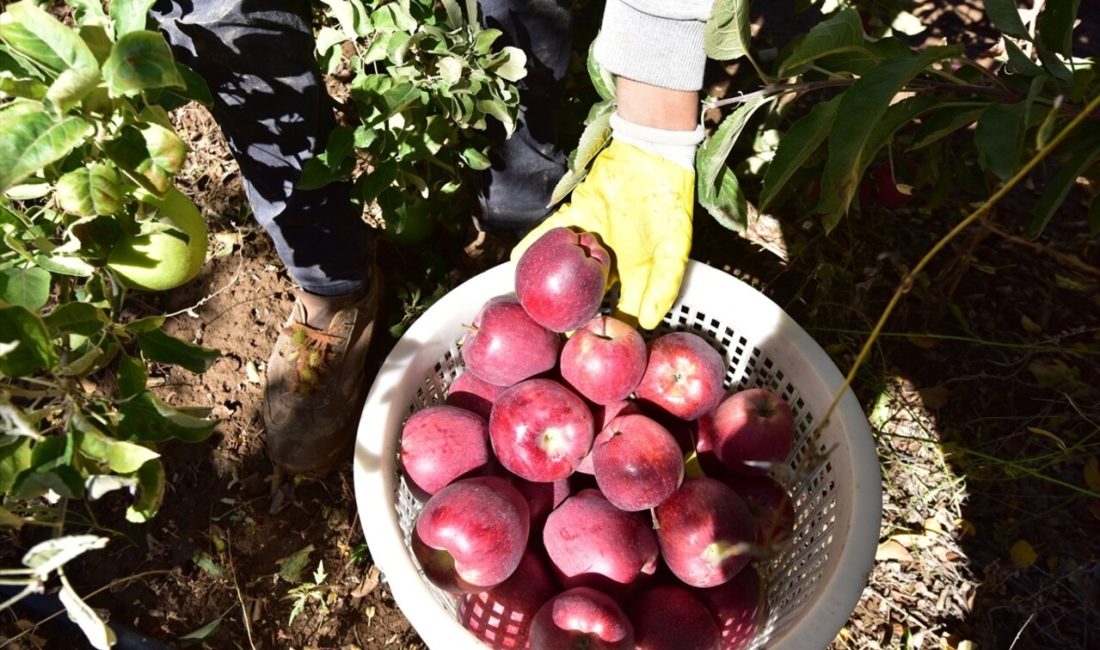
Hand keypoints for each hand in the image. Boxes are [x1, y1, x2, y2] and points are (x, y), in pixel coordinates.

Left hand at [511, 135, 694, 329]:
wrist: (652, 156)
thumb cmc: (669, 204)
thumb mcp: (675, 247)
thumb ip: (664, 284)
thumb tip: (648, 322)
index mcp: (635, 272)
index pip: (621, 309)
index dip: (609, 329)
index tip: (591, 346)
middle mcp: (611, 260)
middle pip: (589, 294)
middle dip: (572, 313)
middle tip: (553, 333)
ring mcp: (591, 239)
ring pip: (567, 268)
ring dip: (550, 284)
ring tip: (530, 305)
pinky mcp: (576, 216)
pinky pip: (551, 233)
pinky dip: (534, 245)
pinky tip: (517, 261)